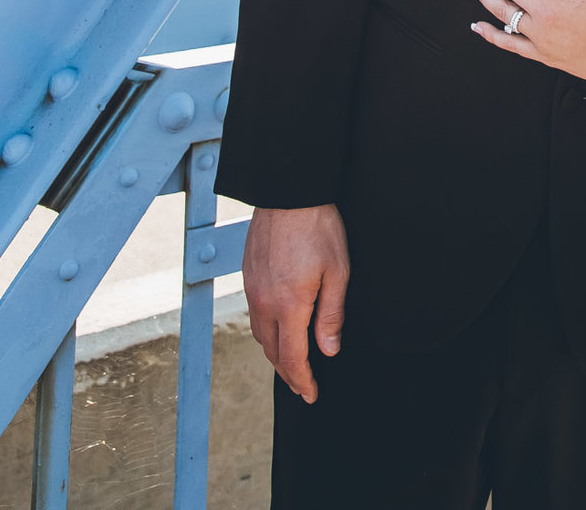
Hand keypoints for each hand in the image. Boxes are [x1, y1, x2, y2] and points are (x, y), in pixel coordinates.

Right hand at [241, 204, 349, 403]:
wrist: (288, 191)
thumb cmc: (318, 227)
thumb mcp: (337, 272)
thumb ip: (331, 315)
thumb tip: (328, 350)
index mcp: (289, 304)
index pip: (292, 357)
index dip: (302, 380)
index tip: (311, 394)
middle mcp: (264, 302)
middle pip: (272, 352)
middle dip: (287, 373)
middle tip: (302, 386)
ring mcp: (252, 289)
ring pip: (260, 335)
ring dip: (275, 354)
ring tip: (291, 364)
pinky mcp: (248, 276)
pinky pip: (255, 315)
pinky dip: (267, 332)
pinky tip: (278, 329)